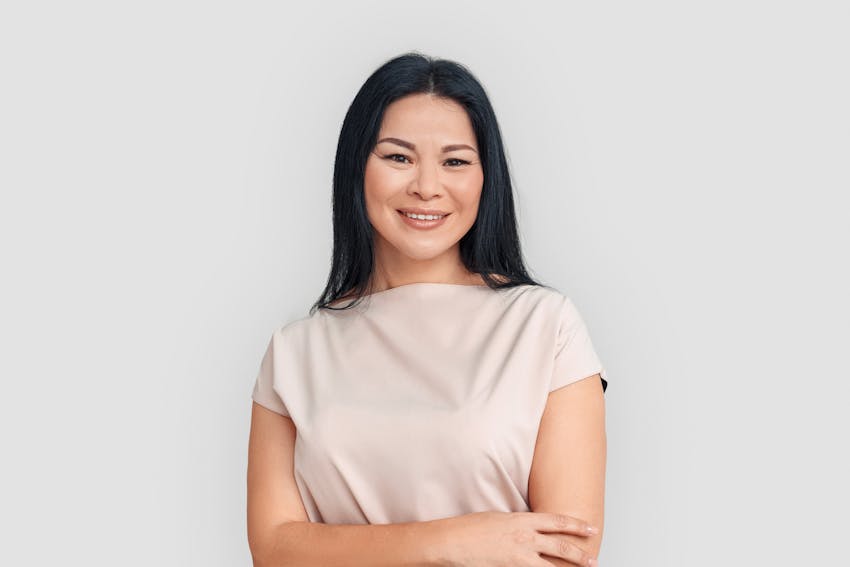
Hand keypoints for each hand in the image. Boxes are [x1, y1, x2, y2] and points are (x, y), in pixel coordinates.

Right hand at [436, 511, 597, 566]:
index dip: (577, 526)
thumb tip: (533, 530)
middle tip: (593, 559)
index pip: (557, 522)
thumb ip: (520, 525)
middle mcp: (525, 539)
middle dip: (580, 554)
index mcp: (523, 520)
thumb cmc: (472, 528)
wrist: (453, 542)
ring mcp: (519, 558)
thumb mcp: (501, 519)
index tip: (591, 529)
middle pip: (561, 546)